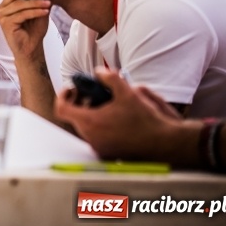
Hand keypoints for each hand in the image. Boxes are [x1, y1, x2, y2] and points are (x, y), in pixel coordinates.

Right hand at [0, 0, 49, 60]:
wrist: (32, 48)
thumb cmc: (34, 28)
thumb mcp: (37, 9)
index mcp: (8, 2)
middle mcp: (2, 7)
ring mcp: (2, 16)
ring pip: (19, 4)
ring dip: (36, 3)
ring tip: (49, 3)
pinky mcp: (6, 24)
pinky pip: (22, 14)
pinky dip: (35, 12)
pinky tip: (45, 11)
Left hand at [55, 69, 181, 159]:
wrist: (164, 143)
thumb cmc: (146, 120)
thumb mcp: (128, 92)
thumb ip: (109, 78)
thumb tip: (99, 72)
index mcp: (90, 122)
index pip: (61, 109)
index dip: (63, 96)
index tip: (72, 89)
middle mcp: (91, 137)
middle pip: (74, 117)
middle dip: (79, 102)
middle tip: (90, 93)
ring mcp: (99, 147)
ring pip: (85, 127)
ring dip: (90, 114)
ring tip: (105, 104)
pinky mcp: (108, 153)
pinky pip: (96, 137)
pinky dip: (99, 125)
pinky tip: (114, 117)